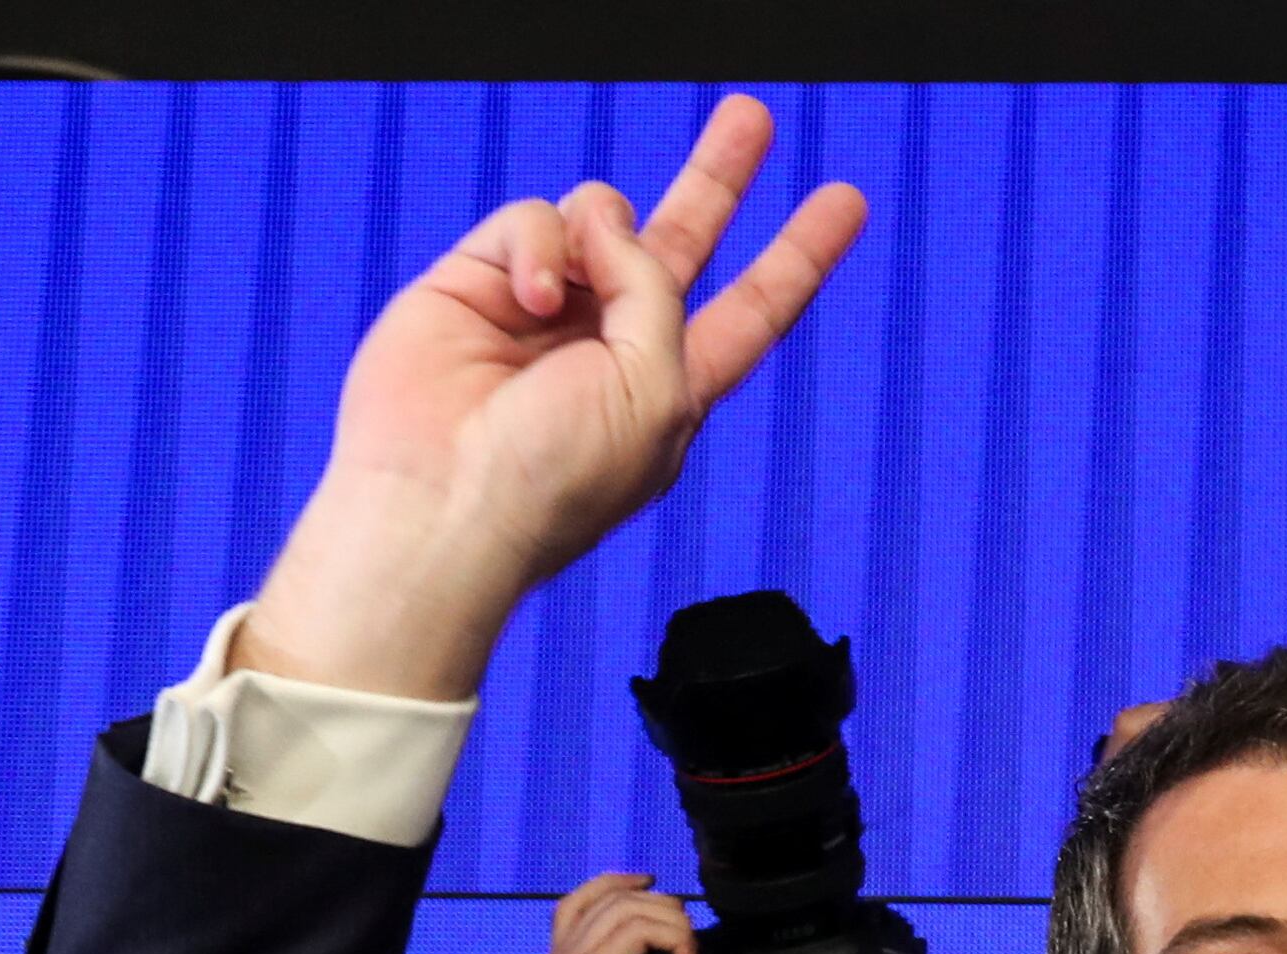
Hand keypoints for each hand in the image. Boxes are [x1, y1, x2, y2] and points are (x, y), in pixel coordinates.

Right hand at [239, 97, 863, 701]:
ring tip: (563, 298)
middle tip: (752, 117)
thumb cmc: (554, 478)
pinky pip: (532, 221)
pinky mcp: (479, 283)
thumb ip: (656, 290)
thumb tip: (605, 222)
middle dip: (718, 177)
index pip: (753, 308)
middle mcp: (613, 343)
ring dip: (600, 233)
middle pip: (683, 241)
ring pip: (599, 216)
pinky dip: (537, 246)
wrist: (442, 503)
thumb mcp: (655, 389)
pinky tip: (528, 298)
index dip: (798, 255)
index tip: (844, 201)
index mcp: (673, 386)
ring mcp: (545, 311)